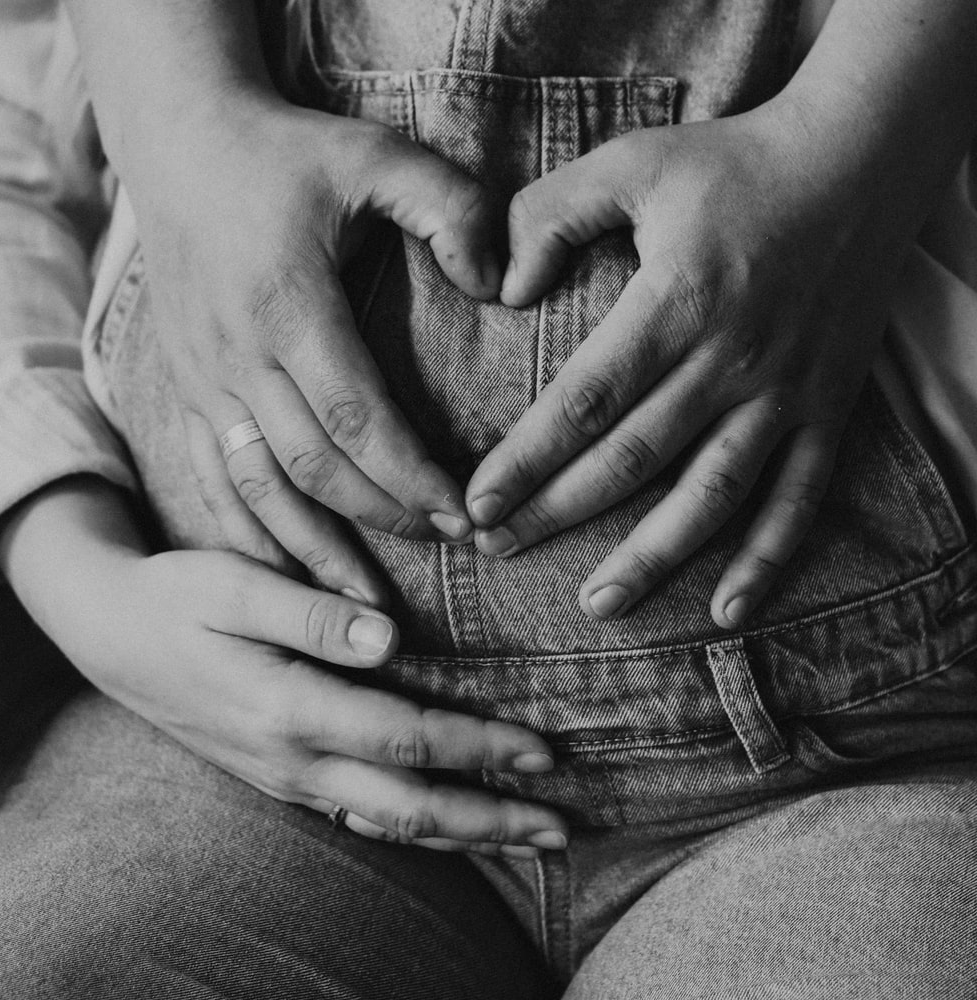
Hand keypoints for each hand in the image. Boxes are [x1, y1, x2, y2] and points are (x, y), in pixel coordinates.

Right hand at [0, 481, 566, 857]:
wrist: (111, 634)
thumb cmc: (176, 599)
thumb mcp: (233, 587)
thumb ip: (311, 613)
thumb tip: (389, 638)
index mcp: (288, 707)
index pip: (405, 737)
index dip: (477, 748)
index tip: (541, 751)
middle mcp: (293, 758)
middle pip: (409, 804)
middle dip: (489, 818)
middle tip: (561, 827)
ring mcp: (286, 775)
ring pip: (389, 820)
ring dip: (463, 831)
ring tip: (525, 836)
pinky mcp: (283, 773)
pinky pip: (360, 813)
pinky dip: (417, 824)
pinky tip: (451, 826)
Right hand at [122, 92, 502, 598]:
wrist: (180, 142)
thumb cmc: (288, 153)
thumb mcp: (376, 155)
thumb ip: (448, 208)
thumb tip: (497, 284)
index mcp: (288, 306)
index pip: (358, 419)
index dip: (413, 477)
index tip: (466, 516)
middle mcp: (238, 357)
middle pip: (315, 468)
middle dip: (385, 517)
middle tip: (447, 545)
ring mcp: (205, 381)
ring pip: (260, 490)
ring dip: (315, 550)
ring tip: (367, 602)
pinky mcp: (187, 391)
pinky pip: (212, 481)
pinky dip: (246, 537)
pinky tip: (282, 576)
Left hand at [467, 94, 909, 627]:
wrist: (859, 161)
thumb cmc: (733, 165)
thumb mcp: (631, 163)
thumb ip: (551, 216)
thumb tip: (502, 290)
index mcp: (677, 300)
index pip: (584, 400)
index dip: (526, 460)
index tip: (477, 505)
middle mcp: (733, 359)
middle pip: (633, 458)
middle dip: (559, 513)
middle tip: (498, 552)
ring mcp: (787, 393)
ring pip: (712, 495)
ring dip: (653, 557)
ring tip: (599, 605)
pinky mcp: (829, 410)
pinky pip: (800, 499)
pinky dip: (767, 560)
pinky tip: (727, 610)